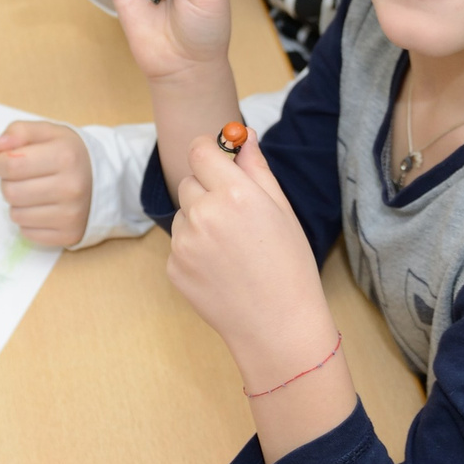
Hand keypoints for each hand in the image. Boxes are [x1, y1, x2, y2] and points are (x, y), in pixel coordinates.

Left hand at [0, 121, 89, 247]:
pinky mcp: (69, 235)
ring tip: (34, 191)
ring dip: (18, 203)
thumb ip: (19, 132)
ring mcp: (71, 214)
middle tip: (21, 177)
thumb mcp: (48, 132)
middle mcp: (71, 187)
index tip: (2, 160)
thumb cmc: (69, 154)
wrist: (105, 180)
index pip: (11, 164)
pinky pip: (27, 233)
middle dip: (8, 182)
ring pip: (16, 215)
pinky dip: (28, 221)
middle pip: (10, 192)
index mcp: (65, 156)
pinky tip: (43, 208)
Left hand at [165, 125, 339, 391]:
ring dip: (199, 221)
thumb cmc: (289, 267)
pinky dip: (194, 251)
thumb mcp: (282, 212)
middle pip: (189, 181)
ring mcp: (184, 242)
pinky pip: (179, 244)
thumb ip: (257, 169)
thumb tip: (243, 137)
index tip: (219, 164)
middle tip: (236, 218)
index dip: (210, 154)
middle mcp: (204, 213)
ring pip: (183, 214)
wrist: (278, 327)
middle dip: (207, 190)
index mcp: (235, 193)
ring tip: (231, 249)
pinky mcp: (173, 267)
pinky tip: (220, 269)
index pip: (199, 150)